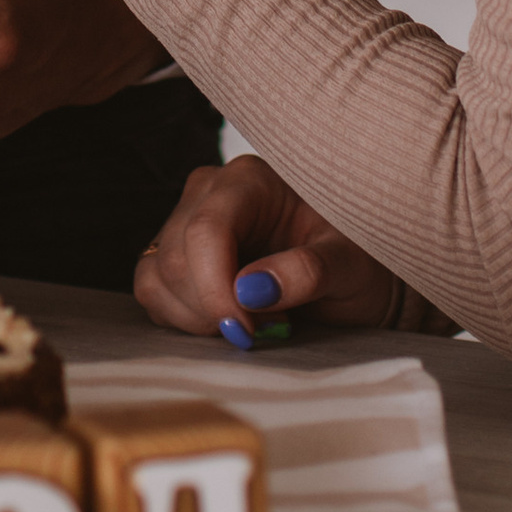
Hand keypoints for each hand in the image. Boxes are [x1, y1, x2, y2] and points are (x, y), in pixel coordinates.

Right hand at [134, 153, 397, 338]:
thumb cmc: (359, 261)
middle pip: (177, 255)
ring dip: (195, 316)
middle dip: (211, 307)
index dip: (216, 287)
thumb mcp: (349, 265)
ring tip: (249, 323)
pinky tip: (225, 320)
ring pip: (157, 275)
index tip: (245, 330)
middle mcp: (209, 191)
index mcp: (250, 180)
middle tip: (261, 331)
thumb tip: (252, 290)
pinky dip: (181, 318)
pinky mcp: (176, 254)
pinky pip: (152, 289)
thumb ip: (307, 271)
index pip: (207, 229)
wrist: (355, 277)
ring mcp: (187, 220)